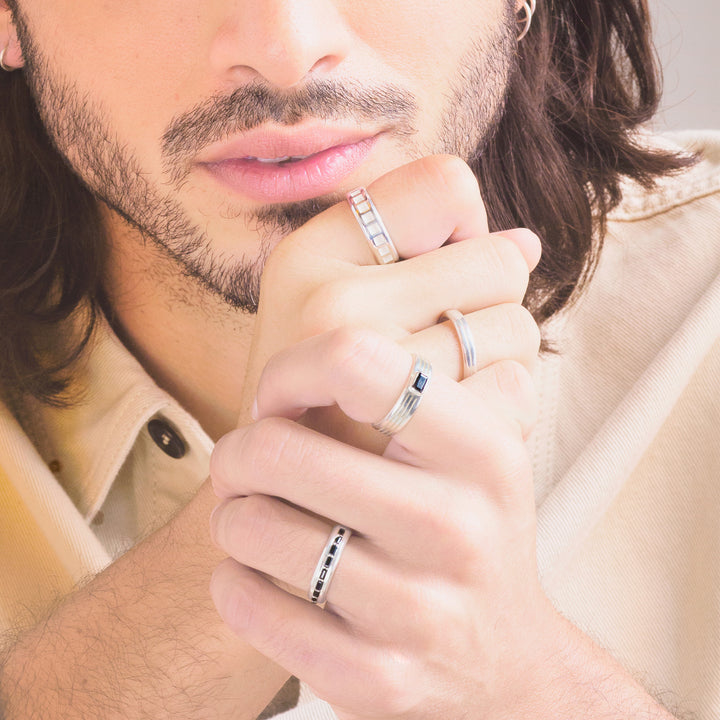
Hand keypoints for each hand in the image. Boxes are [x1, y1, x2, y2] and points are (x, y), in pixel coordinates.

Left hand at [208, 326, 555, 718]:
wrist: (503, 661)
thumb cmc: (468, 527)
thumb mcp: (478, 446)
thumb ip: (439, 372)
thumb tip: (415, 266)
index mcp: (484, 448)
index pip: (357, 358)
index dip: (292, 367)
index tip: (279, 395)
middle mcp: (456, 526)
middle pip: (278, 448)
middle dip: (238, 451)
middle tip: (244, 460)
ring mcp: (416, 609)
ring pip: (250, 527)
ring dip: (231, 514)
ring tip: (252, 515)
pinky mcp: (372, 677)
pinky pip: (245, 602)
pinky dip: (232, 579)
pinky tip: (257, 573)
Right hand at [239, 154, 541, 452]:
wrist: (280, 496)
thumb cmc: (319, 393)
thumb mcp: (334, 303)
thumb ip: (418, 248)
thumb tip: (528, 243)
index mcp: (305, 256)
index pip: (447, 187)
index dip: (458, 233)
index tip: (425, 282)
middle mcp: (328, 303)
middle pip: (501, 262)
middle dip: (487, 305)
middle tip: (434, 350)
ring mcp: (368, 374)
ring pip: (518, 328)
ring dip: (498, 359)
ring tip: (439, 390)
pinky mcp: (410, 437)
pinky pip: (517, 388)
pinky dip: (504, 403)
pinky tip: (453, 424)